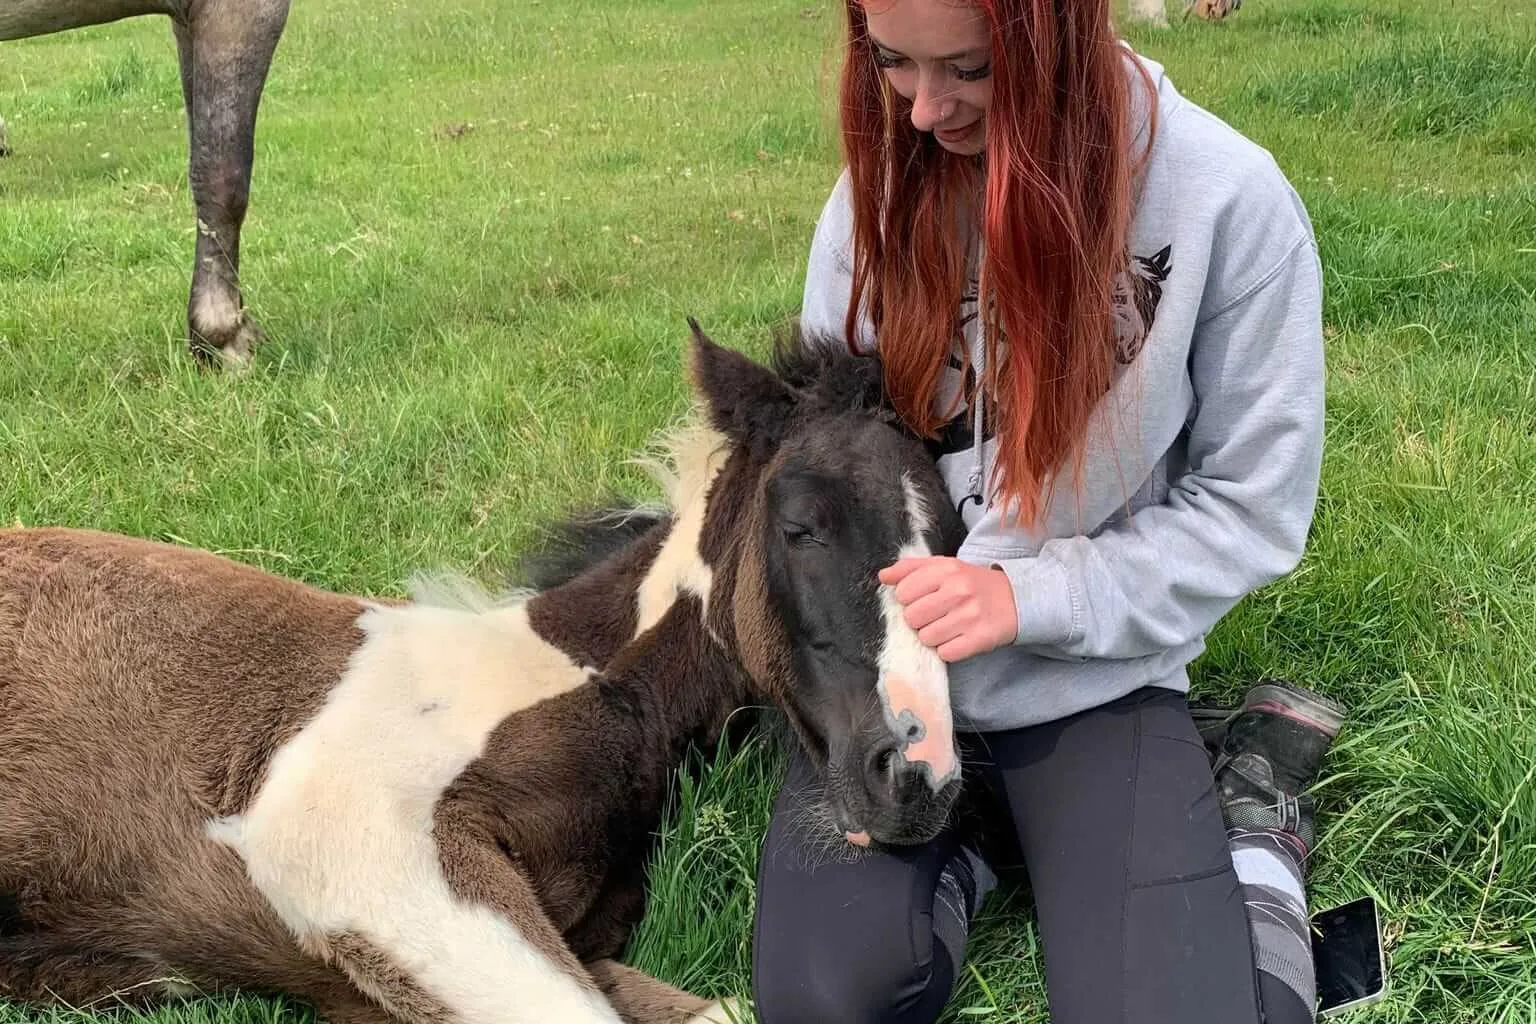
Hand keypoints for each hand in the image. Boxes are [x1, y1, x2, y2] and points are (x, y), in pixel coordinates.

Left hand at [878, 556, 1017, 662]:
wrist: (1016, 600)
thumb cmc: (972, 584)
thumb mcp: (945, 567)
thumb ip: (911, 568)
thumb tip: (882, 576)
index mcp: (947, 570)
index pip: (903, 592)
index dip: (909, 599)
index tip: (924, 599)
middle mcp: (958, 591)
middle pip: (912, 618)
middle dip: (920, 620)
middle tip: (937, 615)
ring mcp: (970, 616)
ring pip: (926, 638)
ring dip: (934, 636)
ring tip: (949, 626)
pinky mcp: (980, 639)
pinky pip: (945, 653)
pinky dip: (949, 649)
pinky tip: (959, 638)